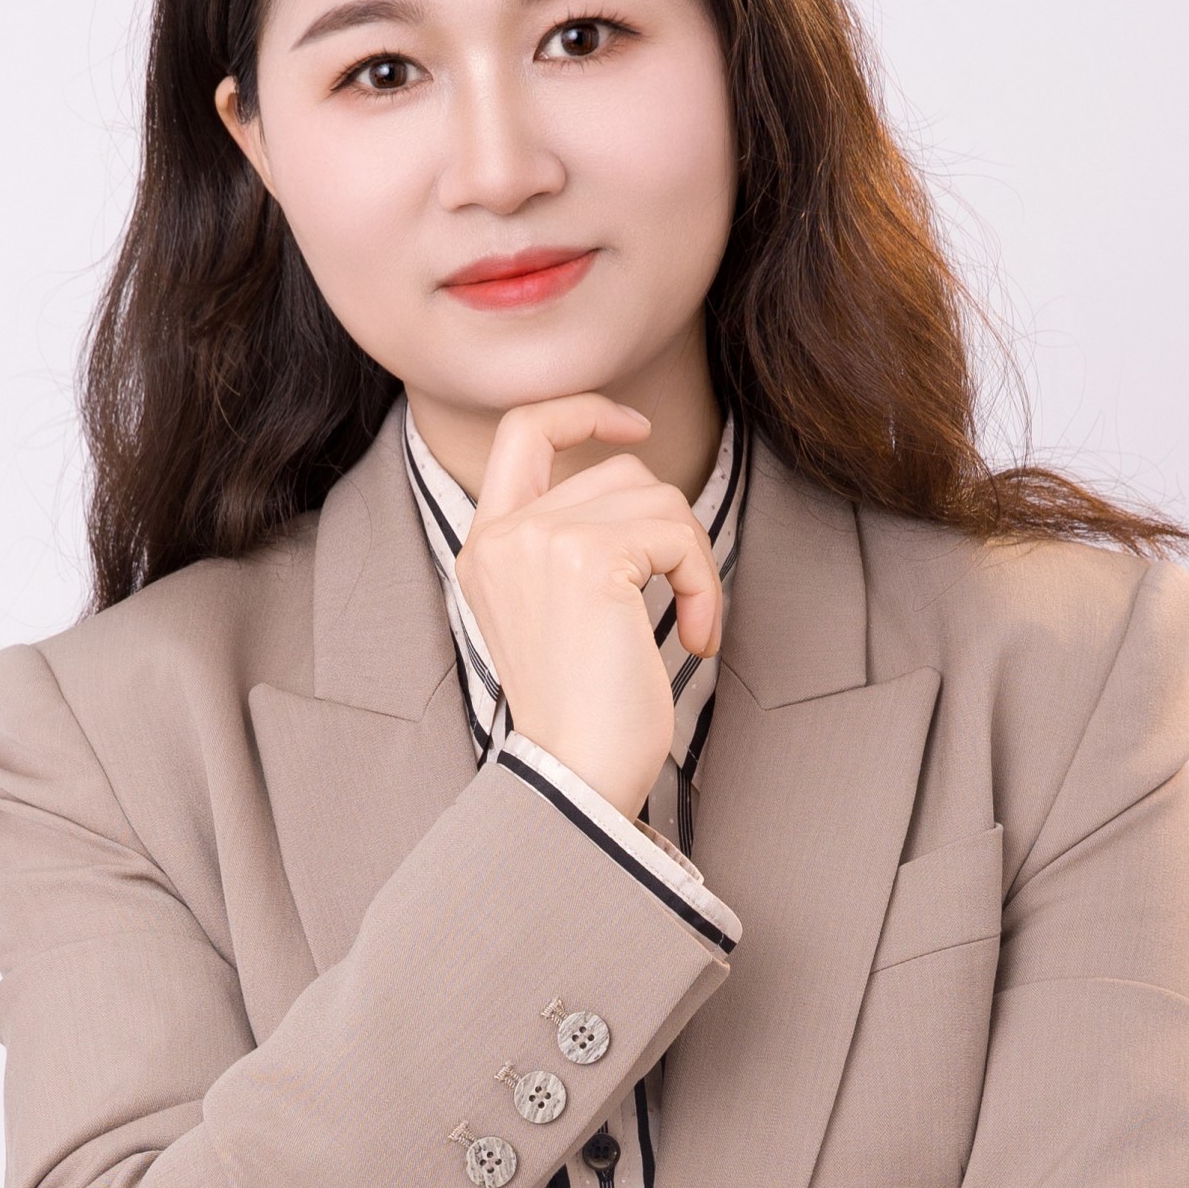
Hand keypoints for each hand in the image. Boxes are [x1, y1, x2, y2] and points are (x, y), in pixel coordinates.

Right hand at [454, 397, 722, 822]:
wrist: (574, 776)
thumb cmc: (582, 716)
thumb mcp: (559, 613)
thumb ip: (573, 546)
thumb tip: (646, 487)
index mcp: (485, 546)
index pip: (522, 430)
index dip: (584, 411)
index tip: (635, 427)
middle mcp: (502, 534)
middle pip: (618, 471)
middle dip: (671, 526)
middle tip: (688, 595)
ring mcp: (539, 540)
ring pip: (657, 497)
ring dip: (694, 560)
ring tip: (692, 625)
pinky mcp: (587, 557)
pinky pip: (676, 534)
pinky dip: (703, 584)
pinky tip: (696, 638)